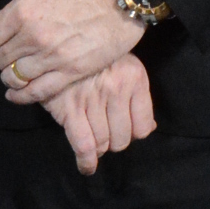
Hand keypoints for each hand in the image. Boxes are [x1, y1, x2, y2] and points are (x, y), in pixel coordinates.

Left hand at [0, 0, 139, 101]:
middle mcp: (33, 38)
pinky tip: (18, 94)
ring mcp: (53, 58)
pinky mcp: (72, 72)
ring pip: (14, 78)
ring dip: (8, 76)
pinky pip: (38, 93)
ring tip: (11, 69)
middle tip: (0, 52)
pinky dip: (23, 96)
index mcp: (20, 11)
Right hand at [44, 55, 156, 174]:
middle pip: (122, 138)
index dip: (134, 133)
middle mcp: (116, 89)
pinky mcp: (70, 108)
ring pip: (103, 143)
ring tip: (93, 139)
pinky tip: (87, 167)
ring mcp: (93, 99)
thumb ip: (138, 97)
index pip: (143, 126)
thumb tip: (149, 129)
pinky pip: (84, 145)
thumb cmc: (96, 56)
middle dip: (115, 141)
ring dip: (99, 148)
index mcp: (135, 77)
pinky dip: (86, 161)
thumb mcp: (125, 66)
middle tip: (105, 131)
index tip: (125, 131)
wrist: (60, 41)